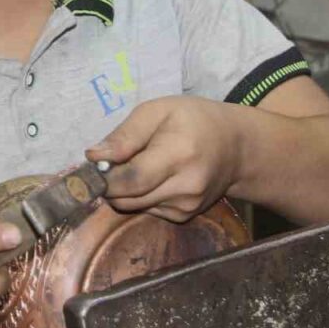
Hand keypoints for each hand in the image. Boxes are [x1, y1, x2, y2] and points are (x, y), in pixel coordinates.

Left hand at [85, 95, 242, 222]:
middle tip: (111, 162)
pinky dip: (140, 196)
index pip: (130, 180)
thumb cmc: (194, 120)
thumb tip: (94, 157)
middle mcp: (185, 188)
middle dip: (109, 183)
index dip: (104, 177)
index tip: (91, 165)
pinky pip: (145, 210)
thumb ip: (125, 135)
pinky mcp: (184, 217)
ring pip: (132, 206)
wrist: (237, 147)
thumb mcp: (158, 111)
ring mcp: (186, 207)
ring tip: (138, 164)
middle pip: (126, 198)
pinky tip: (154, 177)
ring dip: (124, 190)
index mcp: (179, 155)